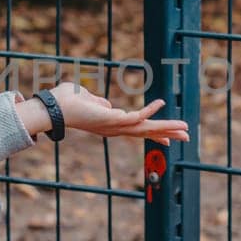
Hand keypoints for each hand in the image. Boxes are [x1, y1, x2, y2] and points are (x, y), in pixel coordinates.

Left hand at [19, 81, 190, 146]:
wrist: (53, 108)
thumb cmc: (67, 102)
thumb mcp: (89, 100)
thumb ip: (100, 103)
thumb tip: (107, 104)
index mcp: (112, 125)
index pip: (138, 131)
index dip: (155, 135)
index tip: (170, 140)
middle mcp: (115, 129)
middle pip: (147, 133)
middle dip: (167, 134)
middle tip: (187, 136)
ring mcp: (114, 126)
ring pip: (146, 128)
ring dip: (166, 127)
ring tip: (184, 127)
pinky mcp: (112, 119)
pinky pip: (135, 116)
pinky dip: (148, 110)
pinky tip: (160, 103)